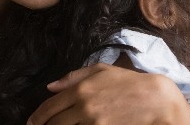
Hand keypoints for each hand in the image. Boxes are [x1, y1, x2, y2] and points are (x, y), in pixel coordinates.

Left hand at [26, 63, 189, 124]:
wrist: (157, 100)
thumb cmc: (131, 83)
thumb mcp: (104, 70)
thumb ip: (74, 76)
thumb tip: (50, 86)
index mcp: (81, 87)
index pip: (49, 107)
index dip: (37, 117)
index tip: (32, 123)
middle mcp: (83, 105)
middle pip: (54, 123)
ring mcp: (92, 122)